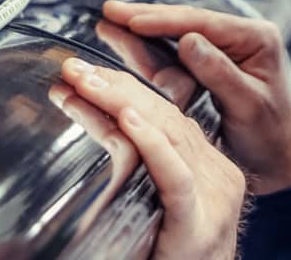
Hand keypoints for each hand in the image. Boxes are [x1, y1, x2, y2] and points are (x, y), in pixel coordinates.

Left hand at [59, 57, 245, 259]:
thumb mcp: (157, 209)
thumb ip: (142, 172)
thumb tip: (106, 132)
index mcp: (209, 171)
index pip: (168, 116)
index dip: (126, 90)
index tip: (86, 75)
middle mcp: (217, 177)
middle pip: (166, 116)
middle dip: (116, 86)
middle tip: (73, 68)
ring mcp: (214, 198)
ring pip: (167, 134)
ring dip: (118, 102)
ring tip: (83, 83)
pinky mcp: (201, 222)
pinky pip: (174, 174)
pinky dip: (150, 143)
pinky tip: (126, 117)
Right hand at [101, 0, 290, 194]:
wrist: (274, 165)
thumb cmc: (271, 137)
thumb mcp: (249, 105)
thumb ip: (220, 72)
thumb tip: (190, 41)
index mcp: (257, 38)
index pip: (204, 23)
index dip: (165, 21)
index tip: (133, 19)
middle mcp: (240, 38)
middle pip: (186, 22)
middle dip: (146, 18)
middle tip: (111, 11)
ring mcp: (223, 52)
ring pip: (174, 37)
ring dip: (141, 32)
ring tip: (110, 23)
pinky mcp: (209, 68)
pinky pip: (174, 57)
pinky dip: (148, 52)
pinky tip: (125, 42)